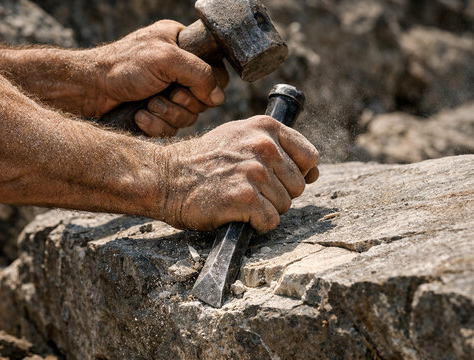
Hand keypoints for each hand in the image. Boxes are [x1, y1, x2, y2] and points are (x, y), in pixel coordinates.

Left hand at [92, 20, 228, 136]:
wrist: (90, 90)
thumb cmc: (123, 67)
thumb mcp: (166, 60)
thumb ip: (199, 73)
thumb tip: (219, 97)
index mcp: (182, 48)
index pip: (216, 72)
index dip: (208, 86)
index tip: (188, 87)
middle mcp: (177, 71)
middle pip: (204, 100)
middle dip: (182, 102)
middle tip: (164, 93)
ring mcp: (168, 95)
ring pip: (188, 118)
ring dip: (167, 114)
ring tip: (147, 104)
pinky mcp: (157, 115)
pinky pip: (171, 130)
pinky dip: (155, 125)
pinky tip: (140, 116)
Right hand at [160, 116, 318, 232]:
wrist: (167, 177)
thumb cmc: (205, 161)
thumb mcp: (241, 139)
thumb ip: (279, 149)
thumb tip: (315, 173)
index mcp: (266, 128)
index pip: (309, 156)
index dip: (296, 173)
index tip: (276, 178)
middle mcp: (264, 146)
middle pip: (299, 185)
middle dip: (278, 193)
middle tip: (248, 189)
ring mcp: (255, 171)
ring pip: (285, 205)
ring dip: (265, 209)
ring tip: (239, 199)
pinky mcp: (245, 197)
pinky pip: (270, 221)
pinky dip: (257, 224)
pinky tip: (238, 214)